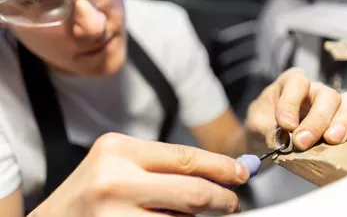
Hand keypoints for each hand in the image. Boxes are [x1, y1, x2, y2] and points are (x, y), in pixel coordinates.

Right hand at [29, 134, 248, 216]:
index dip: (220, 167)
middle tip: (231, 204)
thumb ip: (163, 167)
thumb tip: (216, 174)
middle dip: (221, 200)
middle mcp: (115, 180)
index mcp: (119, 150)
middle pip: (191, 192)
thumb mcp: (121, 164)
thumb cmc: (90, 192)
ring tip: (192, 215)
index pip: (185, 157)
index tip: (241, 174)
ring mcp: (115, 215)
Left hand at [246, 68, 346, 150]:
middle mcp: (314, 89)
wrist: (267, 134)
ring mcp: (331, 103)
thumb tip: (280, 142)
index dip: (292, 103)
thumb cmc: (263, 122)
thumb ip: (267, 130)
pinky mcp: (341, 120)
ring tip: (331, 140)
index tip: (285, 125)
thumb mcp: (257, 124)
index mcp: (291, 81)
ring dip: (341, 122)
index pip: (298, 83)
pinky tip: (345, 142)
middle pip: (326, 96)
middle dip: (315, 120)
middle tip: (302, 142)